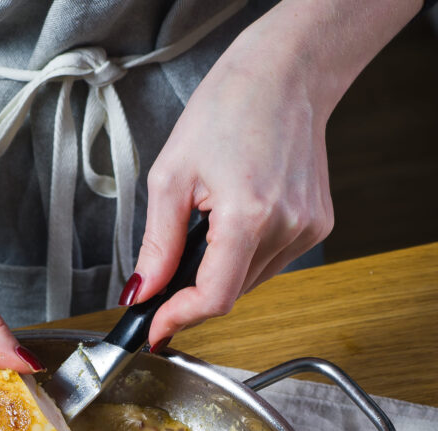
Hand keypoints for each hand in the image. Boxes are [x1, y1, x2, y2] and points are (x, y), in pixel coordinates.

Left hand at [127, 0, 419, 349]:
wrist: (285, 75)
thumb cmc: (229, 109)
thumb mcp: (171, 176)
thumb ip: (156, 245)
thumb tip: (142, 293)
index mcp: (248, 214)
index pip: (213, 298)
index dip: (179, 319)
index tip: (154, 328)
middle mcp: (285, 227)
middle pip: (229, 293)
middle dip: (192, 292)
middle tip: (167, 273)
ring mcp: (305, 229)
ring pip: (249, 282)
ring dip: (219, 273)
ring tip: (208, 225)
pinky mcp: (316, 226)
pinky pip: (269, 263)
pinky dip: (244, 256)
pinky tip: (238, 218)